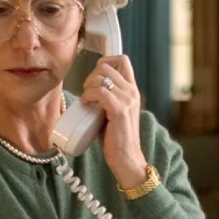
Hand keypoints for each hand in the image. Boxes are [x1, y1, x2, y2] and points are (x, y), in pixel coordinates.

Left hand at [80, 55, 147, 188]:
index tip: (94, 77)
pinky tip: (85, 104)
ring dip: (88, 86)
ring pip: (102, 77)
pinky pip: (101, 92)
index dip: (105, 62)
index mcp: (132, 90)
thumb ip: (107, 98)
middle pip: (108, 65)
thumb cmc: (116, 138)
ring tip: (86, 100)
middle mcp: (132, 92)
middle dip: (92, 75)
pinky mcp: (120, 111)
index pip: (122, 60)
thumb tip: (89, 89)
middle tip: (87, 91)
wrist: (126, 158)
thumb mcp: (113, 111)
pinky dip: (89, 95)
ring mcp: (127, 101)